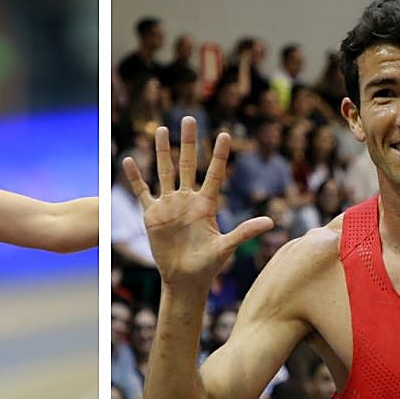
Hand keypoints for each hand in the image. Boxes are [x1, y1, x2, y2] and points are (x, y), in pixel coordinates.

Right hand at [121, 116, 272, 290]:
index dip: (220, 155)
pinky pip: (142, 192)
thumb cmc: (208, 266)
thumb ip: (245, 232)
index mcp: (207, 204)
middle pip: (188, 164)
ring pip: (165, 171)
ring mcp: (169, 205)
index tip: (225, 134)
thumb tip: (270, 222)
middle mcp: (188, 200)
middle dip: (189, 142)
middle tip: (189, 118)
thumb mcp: (226, 248)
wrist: (184, 280)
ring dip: (163, 151)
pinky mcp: (152, 215)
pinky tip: (128, 160)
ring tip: (161, 129)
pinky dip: (135, 177)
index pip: (214, 174)